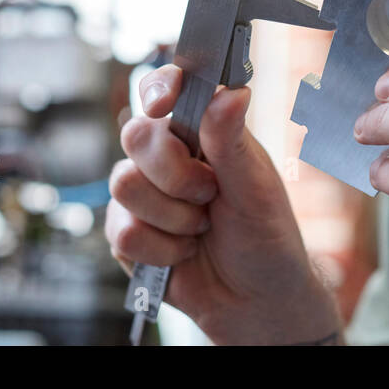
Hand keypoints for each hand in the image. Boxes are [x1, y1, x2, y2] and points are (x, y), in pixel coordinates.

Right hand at [105, 65, 340, 343]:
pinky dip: (161, 250)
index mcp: (201, 131)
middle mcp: (166, 155)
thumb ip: (233, 141)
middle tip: (210, 195)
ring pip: (123, 184)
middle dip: (174, 174)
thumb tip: (233, 90)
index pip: (166, 87)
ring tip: (201, 228)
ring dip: (172, 218)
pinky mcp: (126, 232)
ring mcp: (142, 193)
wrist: (254, 301)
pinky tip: (183, 254)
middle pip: (135, 135)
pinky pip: (121, 232)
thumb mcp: (257, 188)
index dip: (157, 88)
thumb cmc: (266, 237)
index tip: (162, 106)